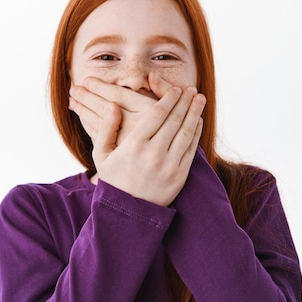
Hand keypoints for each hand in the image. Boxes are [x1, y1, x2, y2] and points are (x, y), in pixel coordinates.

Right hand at [68, 72, 205, 205]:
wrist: (127, 213)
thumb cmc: (113, 179)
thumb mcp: (101, 154)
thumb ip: (106, 127)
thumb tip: (113, 104)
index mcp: (134, 146)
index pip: (156, 115)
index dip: (169, 99)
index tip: (176, 89)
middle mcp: (153, 154)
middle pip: (174, 120)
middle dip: (185, 102)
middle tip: (192, 89)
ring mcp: (169, 166)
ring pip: (186, 133)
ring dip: (194, 113)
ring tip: (200, 99)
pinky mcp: (180, 176)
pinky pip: (191, 150)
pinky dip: (196, 133)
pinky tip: (197, 121)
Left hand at [69, 72, 173, 145]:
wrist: (169, 169)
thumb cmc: (175, 133)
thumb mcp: (173, 109)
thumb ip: (163, 90)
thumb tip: (151, 76)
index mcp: (145, 112)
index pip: (117, 95)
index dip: (100, 86)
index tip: (87, 79)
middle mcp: (133, 127)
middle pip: (102, 108)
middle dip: (86, 97)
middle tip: (72, 89)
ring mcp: (124, 142)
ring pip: (97, 123)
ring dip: (83, 110)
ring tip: (72, 100)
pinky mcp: (118, 153)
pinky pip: (97, 137)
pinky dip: (88, 125)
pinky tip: (82, 116)